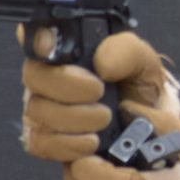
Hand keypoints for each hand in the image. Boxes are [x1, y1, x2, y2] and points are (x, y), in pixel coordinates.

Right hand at [18, 29, 179, 161]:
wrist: (146, 129)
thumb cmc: (135, 90)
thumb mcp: (143, 63)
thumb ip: (125, 52)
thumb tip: (101, 63)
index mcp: (66, 50)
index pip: (37, 35)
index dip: (40, 39)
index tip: (53, 47)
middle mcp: (47, 77)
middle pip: (33, 76)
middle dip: (68, 86)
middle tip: (99, 93)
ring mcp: (41, 109)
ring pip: (36, 112)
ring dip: (75, 118)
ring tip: (104, 119)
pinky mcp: (44, 140)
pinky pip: (40, 142)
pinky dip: (68, 144)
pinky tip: (91, 141)